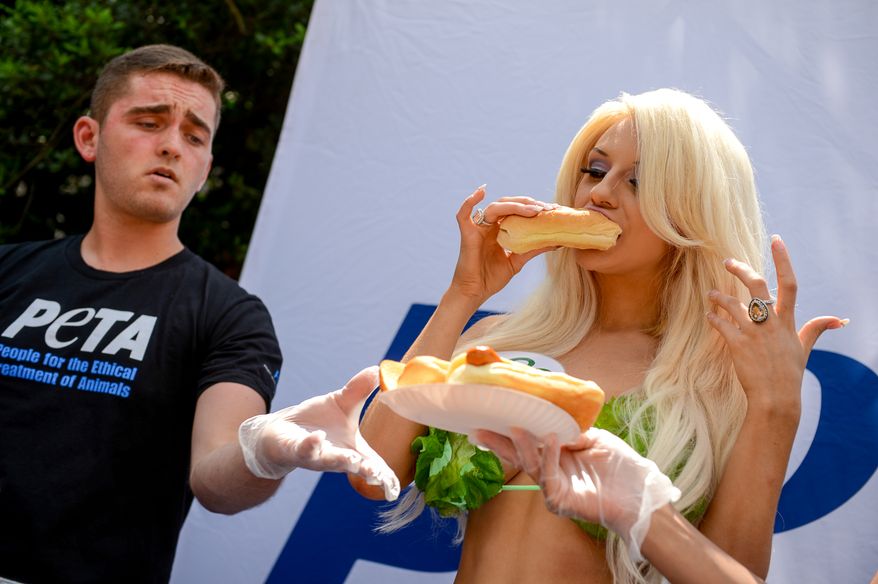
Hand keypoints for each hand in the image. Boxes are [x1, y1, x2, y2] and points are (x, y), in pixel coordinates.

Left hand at [238, 366, 399, 500]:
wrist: (281, 430)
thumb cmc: (316, 421)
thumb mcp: (341, 402)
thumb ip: (360, 389)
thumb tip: (378, 371)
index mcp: (351, 449)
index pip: (373, 464)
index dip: (385, 476)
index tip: (396, 487)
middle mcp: (336, 457)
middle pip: (354, 467)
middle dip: (366, 471)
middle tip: (376, 473)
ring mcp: (316, 456)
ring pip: (330, 461)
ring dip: (341, 461)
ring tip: (353, 461)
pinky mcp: (296, 450)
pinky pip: (305, 449)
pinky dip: (312, 444)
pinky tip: (318, 437)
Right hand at [449, 185, 556, 302]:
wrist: (474, 293)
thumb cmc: (492, 278)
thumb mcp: (517, 261)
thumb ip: (533, 249)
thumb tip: (557, 242)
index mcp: (500, 229)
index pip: (518, 211)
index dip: (534, 207)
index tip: (553, 209)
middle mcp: (489, 225)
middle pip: (508, 205)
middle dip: (528, 204)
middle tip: (546, 208)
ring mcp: (477, 228)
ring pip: (495, 208)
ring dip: (515, 206)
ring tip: (534, 210)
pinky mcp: (467, 234)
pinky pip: (463, 214)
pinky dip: (469, 201)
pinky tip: (481, 191)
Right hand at [474, 427, 679, 561]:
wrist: (640, 493)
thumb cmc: (621, 467)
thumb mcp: (594, 438)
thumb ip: (571, 431)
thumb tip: (551, 423)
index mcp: (557, 457)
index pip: (529, 443)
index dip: (511, 431)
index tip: (494, 415)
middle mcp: (552, 472)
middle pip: (519, 456)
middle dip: (499, 443)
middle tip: (480, 428)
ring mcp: (555, 488)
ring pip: (531, 466)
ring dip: (523, 447)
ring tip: (517, 428)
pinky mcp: (561, 501)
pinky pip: (549, 479)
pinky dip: (549, 458)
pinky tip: (552, 442)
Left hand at [706, 235, 846, 411]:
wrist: (775, 397)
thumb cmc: (789, 373)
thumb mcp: (804, 348)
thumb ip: (815, 329)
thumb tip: (837, 319)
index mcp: (788, 321)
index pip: (789, 283)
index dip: (783, 260)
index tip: (776, 240)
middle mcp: (770, 323)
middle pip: (757, 286)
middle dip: (741, 269)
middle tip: (727, 261)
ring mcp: (753, 333)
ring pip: (732, 304)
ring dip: (718, 297)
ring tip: (710, 294)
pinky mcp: (737, 344)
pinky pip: (721, 324)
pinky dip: (713, 318)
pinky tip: (708, 315)